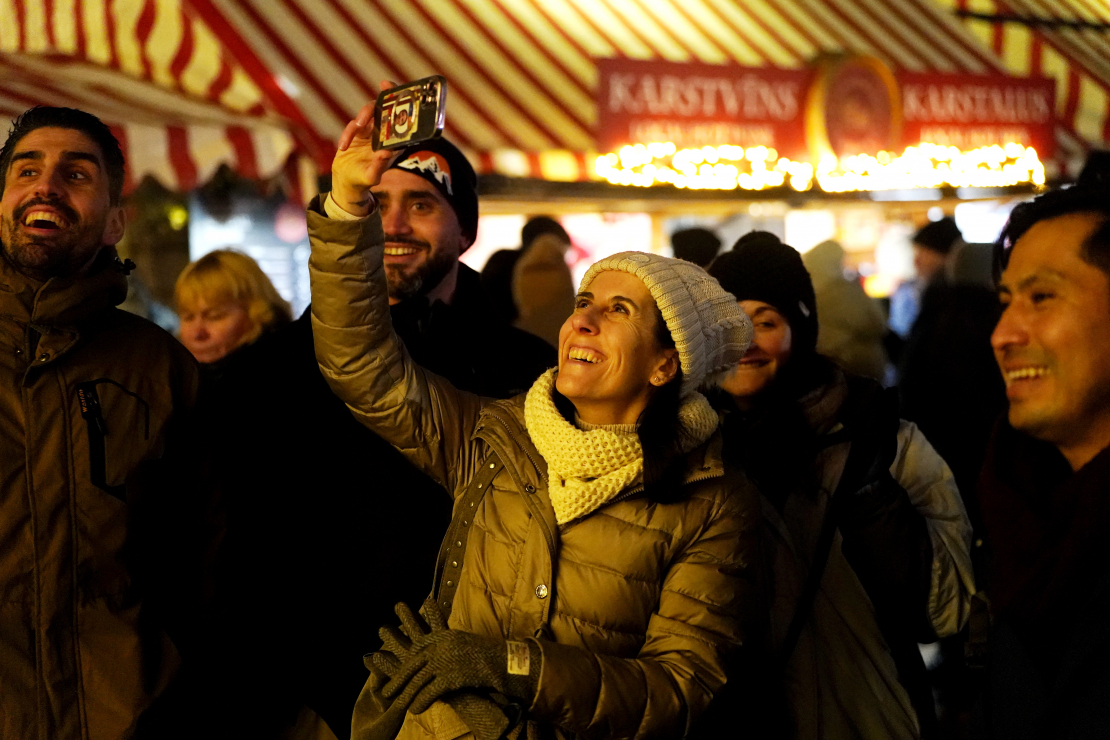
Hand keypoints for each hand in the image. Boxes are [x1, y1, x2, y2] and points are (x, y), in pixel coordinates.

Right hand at [331, 80, 402, 216]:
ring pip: (368, 113)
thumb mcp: (371, 176)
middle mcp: (385, 134)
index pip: (403, 120)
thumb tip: (385, 152)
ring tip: (356, 127)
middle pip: (385, 110)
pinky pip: (353, 126)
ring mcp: (371, 131)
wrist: (347, 182)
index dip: (403, 104)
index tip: (402, 92)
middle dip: (380, 102)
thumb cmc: (364, 181)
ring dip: (363, 117)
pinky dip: (347, 135)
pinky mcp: (357, 132)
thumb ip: (379, 165)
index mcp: (395, 143)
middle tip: (373, 105)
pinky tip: (343, 147)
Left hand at [372, 601, 517, 739]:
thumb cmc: (488, 654)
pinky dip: (421, 701)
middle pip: (414, 663)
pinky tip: (415, 709)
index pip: (419, 646)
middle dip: (399, 678)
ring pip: (419, 679)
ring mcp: (445, 660)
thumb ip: (449, 648)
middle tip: (387, 691)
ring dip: (406, 694)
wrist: (504, 661)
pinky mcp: (450, 675)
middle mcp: (442, 645)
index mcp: (445, 635)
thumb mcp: (465, 644)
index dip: (407, 660)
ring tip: (397, 703)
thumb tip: (436, 661)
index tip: (398, 669)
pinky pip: (430, 691)